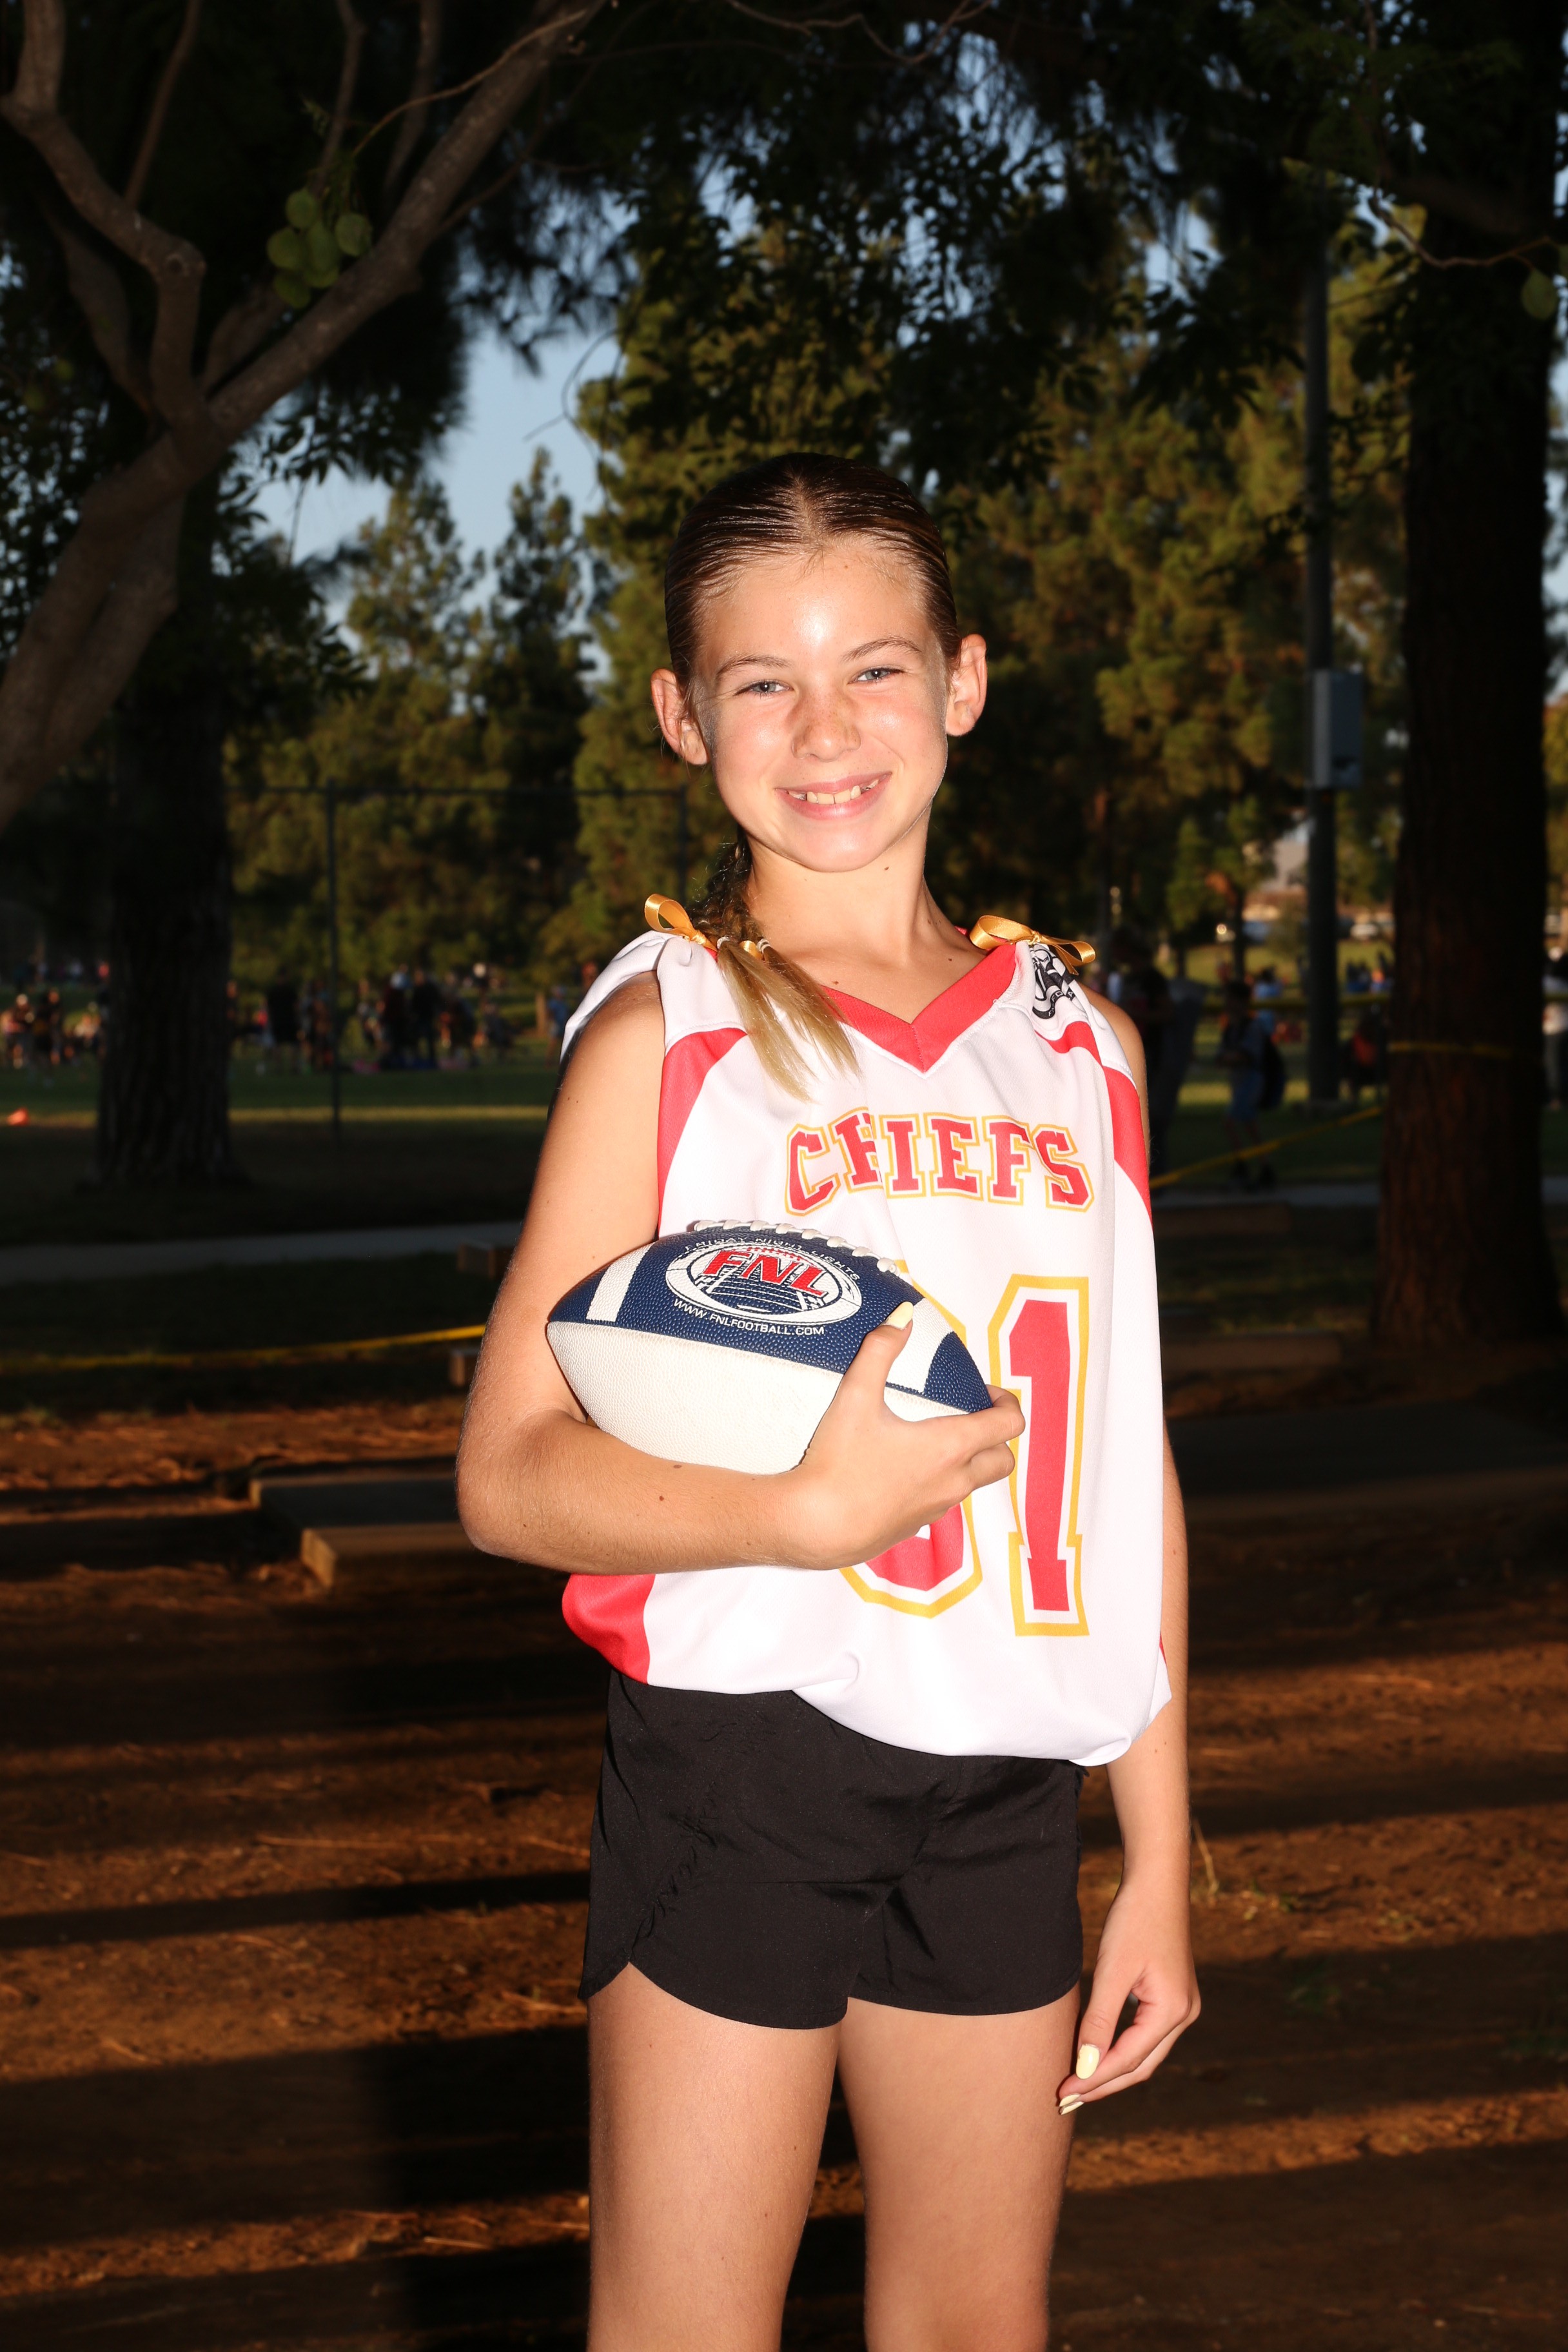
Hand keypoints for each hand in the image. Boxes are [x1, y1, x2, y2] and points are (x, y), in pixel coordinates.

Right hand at [782, 1315, 1023, 1571]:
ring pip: (975, 1482)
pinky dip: (942, 1481)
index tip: (986, 1391)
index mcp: (950, 1447)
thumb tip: (903, 1316)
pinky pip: (945, 1500)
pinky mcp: (917, 1526)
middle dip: (996, 1436)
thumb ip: (880, 1350)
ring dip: (970, 1459)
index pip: (1009, 1425)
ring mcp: (938, 1508)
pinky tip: (905, 1467)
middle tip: (970, 1415)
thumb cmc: (837, 1464)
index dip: (1007, 1403)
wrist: (816, 1527)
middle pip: (1003, 1460)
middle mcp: (954, 1481)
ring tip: (935, 1437)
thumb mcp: (854, 1398)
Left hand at [1057, 1867, 1199, 2110]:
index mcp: (1172, 2011)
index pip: (1127, 2060)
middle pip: (1139, 2066)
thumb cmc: (1134, 1919)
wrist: (1157, 1882)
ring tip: (1077, 2085)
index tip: (1062, 2091)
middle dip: (1102, 2084)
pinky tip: (1096, 2054)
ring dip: (1111, 2071)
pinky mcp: (1173, 1998)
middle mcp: (1184, 2015)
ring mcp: (1182, 2008)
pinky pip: (1145, 2036)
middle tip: (1066, 2100)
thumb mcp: (1111, 1971)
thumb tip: (1084, 2069)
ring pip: (1144, 2055)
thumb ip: (1098, 2022)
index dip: (1093, 2079)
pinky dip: (1120, 2050)